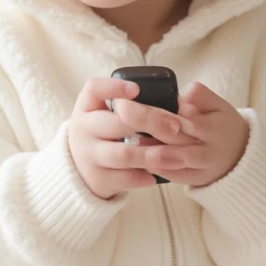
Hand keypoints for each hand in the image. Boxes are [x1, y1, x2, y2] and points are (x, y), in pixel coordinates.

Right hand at [68, 77, 185, 200]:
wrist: (81, 170)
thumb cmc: (103, 134)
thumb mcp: (106, 114)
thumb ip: (132, 105)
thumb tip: (184, 97)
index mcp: (87, 107)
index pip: (94, 89)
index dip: (114, 87)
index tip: (137, 89)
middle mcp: (83, 128)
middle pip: (117, 122)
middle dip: (151, 122)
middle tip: (176, 127)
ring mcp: (88, 155)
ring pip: (123, 154)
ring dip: (152, 155)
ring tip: (177, 157)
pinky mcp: (97, 178)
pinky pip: (123, 178)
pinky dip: (143, 177)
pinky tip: (157, 175)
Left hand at [111, 81, 248, 187]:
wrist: (240, 157)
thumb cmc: (223, 125)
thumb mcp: (220, 105)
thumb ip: (202, 96)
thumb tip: (182, 97)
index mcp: (214, 128)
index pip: (187, 119)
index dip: (164, 111)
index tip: (138, 98)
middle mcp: (206, 150)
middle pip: (173, 136)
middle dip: (145, 122)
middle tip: (121, 108)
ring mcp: (199, 168)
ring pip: (170, 159)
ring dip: (147, 149)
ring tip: (127, 137)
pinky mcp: (192, 180)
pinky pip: (170, 175)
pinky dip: (153, 166)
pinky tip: (135, 156)